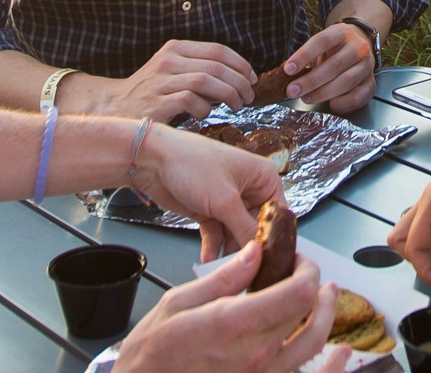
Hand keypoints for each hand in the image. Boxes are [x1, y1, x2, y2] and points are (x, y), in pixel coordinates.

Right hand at [71, 40, 257, 122]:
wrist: (115, 109)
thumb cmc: (151, 93)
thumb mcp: (173, 71)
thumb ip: (199, 68)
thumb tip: (238, 77)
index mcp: (175, 49)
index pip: (217, 50)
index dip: (240, 64)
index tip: (252, 78)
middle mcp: (168, 61)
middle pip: (216, 65)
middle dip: (239, 82)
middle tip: (249, 96)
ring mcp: (160, 81)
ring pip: (206, 81)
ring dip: (229, 94)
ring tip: (238, 106)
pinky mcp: (156, 102)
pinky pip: (190, 101)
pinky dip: (205, 108)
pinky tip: (206, 114)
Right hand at [114, 244, 348, 372]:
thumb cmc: (154, 351)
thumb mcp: (179, 302)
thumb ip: (224, 278)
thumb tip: (255, 252)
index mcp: (235, 323)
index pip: (297, 291)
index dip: (307, 269)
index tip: (299, 260)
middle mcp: (256, 352)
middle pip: (308, 312)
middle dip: (314, 285)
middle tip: (305, 271)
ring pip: (313, 343)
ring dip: (327, 315)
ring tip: (327, 296)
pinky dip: (332, 366)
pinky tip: (343, 354)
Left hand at [132, 124, 284, 259]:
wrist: (152, 160)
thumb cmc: (192, 164)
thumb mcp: (224, 200)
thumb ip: (245, 229)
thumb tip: (261, 252)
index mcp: (263, 177)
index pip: (279, 214)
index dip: (275, 237)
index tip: (270, 261)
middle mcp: (249, 189)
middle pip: (257, 227)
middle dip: (249, 248)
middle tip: (246, 271)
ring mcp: (228, 201)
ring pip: (236, 234)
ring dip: (229, 251)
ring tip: (224, 270)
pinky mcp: (210, 210)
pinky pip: (218, 234)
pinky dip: (213, 247)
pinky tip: (209, 259)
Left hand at [282, 22, 375, 113]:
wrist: (361, 44)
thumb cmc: (334, 48)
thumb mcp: (322, 43)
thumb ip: (308, 56)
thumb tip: (288, 76)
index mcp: (342, 33)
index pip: (322, 42)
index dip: (304, 56)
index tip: (288, 69)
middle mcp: (358, 47)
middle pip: (334, 65)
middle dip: (310, 81)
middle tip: (293, 91)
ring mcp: (367, 66)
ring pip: (346, 82)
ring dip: (323, 93)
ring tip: (306, 98)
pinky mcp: (371, 83)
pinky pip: (359, 97)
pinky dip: (343, 103)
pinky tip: (331, 104)